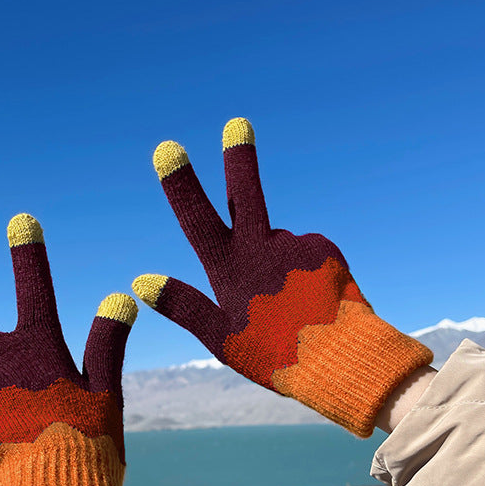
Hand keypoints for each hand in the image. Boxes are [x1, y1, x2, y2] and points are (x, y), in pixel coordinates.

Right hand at [132, 118, 431, 436]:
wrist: (343, 362)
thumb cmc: (275, 357)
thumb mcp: (221, 340)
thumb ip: (183, 306)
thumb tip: (140, 280)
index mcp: (232, 271)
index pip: (198, 219)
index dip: (181, 184)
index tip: (168, 148)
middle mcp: (264, 248)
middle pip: (246, 194)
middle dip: (239, 157)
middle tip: (238, 123)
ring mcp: (296, 246)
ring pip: (276, 242)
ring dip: (276, 263)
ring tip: (291, 309)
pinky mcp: (325, 249)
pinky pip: (304, 252)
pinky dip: (301, 270)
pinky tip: (310, 300)